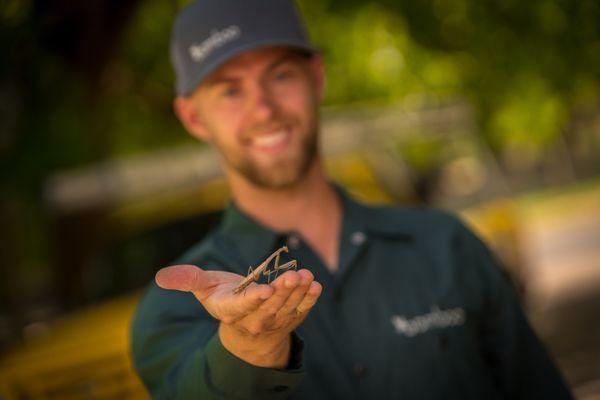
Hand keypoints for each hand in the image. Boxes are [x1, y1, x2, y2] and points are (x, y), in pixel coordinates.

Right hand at [155, 265, 321, 367]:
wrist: (246, 328)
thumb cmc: (224, 300)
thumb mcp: (204, 290)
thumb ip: (187, 280)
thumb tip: (160, 276)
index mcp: (232, 311)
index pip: (244, 306)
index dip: (255, 299)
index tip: (266, 290)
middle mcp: (254, 320)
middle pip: (270, 307)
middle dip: (283, 292)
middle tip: (293, 275)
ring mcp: (275, 321)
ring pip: (288, 308)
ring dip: (298, 293)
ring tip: (305, 276)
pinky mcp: (291, 318)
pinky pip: (302, 310)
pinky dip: (310, 299)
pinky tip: (315, 285)